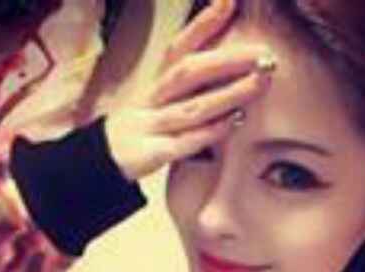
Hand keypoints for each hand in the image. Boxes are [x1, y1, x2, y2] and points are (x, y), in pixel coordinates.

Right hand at [103, 0, 275, 180]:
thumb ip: (188, 86)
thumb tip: (228, 64)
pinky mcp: (151, 153)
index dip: (203, 24)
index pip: (179, 47)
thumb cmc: (143, 128)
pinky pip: (184, 141)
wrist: (101, 162)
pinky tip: (236, 120)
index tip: (229, 1)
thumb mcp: (159, 101)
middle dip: (228, 60)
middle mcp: (153, 99)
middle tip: (263, 53)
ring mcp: (151, 125)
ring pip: (192, 106)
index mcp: (155, 84)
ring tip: (261, 81)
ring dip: (229, 94)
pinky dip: (211, 131)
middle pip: (188, 72)